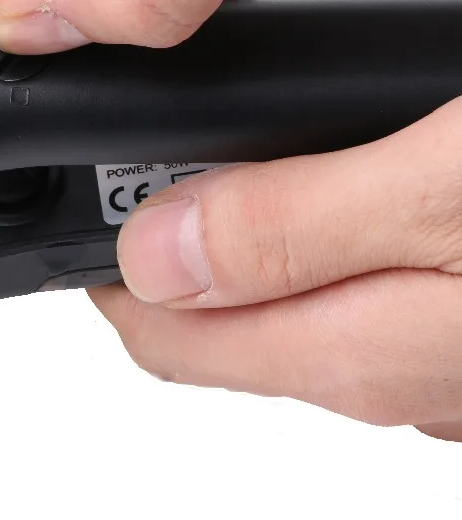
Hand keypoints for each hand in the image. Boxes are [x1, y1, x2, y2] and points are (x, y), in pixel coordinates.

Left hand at [87, 99, 461, 439]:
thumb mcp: (433, 194)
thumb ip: (290, 228)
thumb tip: (151, 251)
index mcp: (351, 351)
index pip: (163, 335)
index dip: (109, 259)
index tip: (95, 181)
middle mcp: (383, 371)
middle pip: (216, 322)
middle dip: (164, 241)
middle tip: (150, 149)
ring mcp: (429, 353)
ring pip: (284, 304)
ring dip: (237, 235)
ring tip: (225, 148)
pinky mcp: (459, 319)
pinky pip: (347, 288)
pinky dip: (307, 235)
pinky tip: (324, 170)